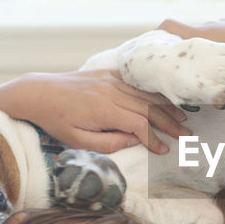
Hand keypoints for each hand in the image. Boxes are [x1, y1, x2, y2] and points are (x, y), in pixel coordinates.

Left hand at [8, 70, 188, 153]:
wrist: (38, 93)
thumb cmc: (56, 121)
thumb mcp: (77, 141)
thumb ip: (108, 144)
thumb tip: (134, 141)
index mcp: (104, 111)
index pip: (139, 125)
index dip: (154, 138)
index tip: (164, 150)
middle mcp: (110, 92)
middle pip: (148, 108)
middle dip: (169, 122)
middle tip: (186, 134)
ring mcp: (110, 80)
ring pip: (145, 93)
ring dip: (165, 106)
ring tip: (182, 116)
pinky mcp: (107, 73)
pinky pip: (135, 81)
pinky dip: (151, 90)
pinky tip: (163, 97)